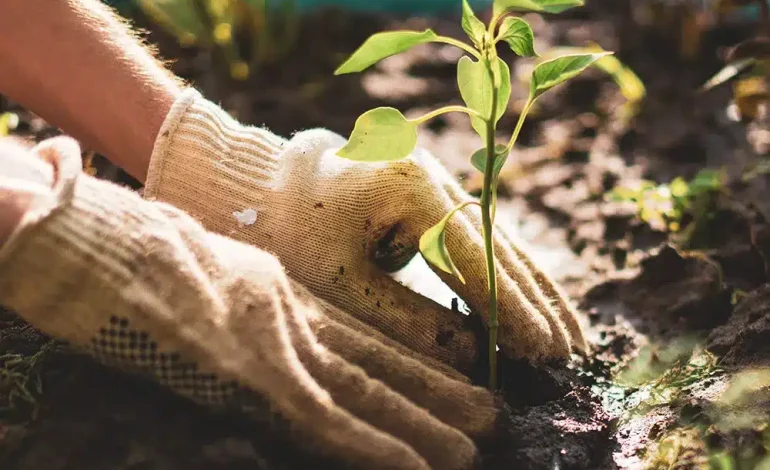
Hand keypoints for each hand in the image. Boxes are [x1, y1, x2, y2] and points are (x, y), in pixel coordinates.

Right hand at [0, 136, 505, 468]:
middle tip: (491, 413)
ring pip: (364, 390)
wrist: (105, 238)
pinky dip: (371, 446)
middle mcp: (292, 317)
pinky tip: (417, 466)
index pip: (362, 335)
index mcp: (284, 294)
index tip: (456, 375)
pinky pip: (323, 417)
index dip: (411, 359)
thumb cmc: (145, 252)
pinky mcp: (250, 370)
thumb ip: (256, 299)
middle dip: (434, 390)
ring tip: (475, 442)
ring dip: (421, 421)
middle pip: (375, 362)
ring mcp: (274, 344)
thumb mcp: (218, 271)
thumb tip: (279, 324)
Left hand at [144, 89, 586, 372]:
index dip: (513, 310)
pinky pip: (481, 238)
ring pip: (499, 241)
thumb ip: (408, 320)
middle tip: (576, 352)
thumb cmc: (290, 233)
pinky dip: (507, 275)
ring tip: (571, 334)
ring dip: (535, 290)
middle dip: (539, 303)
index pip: (477, 260)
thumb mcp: (342, 283)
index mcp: (412, 190)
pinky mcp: (432, 194)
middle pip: (501, 248)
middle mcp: (435, 177)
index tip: (548, 352)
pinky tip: (531, 303)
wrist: (263, 185)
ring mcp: (437, 181)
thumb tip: (474, 358)